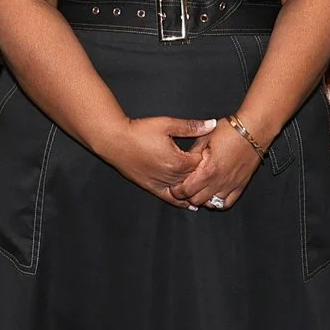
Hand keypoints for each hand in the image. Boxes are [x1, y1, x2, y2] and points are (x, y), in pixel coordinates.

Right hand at [95, 115, 209, 207]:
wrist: (115, 141)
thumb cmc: (139, 131)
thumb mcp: (167, 124)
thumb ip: (191, 127)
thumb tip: (212, 125)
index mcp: (178, 161)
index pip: (202, 164)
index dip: (209, 158)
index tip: (215, 153)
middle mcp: (171, 176)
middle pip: (195, 179)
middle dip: (205, 174)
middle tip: (215, 171)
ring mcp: (161, 184)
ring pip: (185, 191)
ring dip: (196, 189)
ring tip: (208, 190)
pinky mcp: (152, 187)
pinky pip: (170, 198)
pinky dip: (181, 202)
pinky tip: (191, 205)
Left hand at [177, 118, 264, 211]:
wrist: (253, 130)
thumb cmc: (230, 131)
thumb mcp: (204, 138)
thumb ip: (192, 154)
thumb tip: (183, 164)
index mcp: (208, 170)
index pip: (186, 190)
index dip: (177, 190)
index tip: (175, 186)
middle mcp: (219, 182)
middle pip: (196, 200)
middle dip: (188, 195)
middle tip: (185, 188)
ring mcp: (230, 186)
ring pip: (211, 204)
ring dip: (202, 199)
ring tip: (199, 190)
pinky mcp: (240, 186)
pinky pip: (226, 203)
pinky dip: (218, 202)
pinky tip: (213, 194)